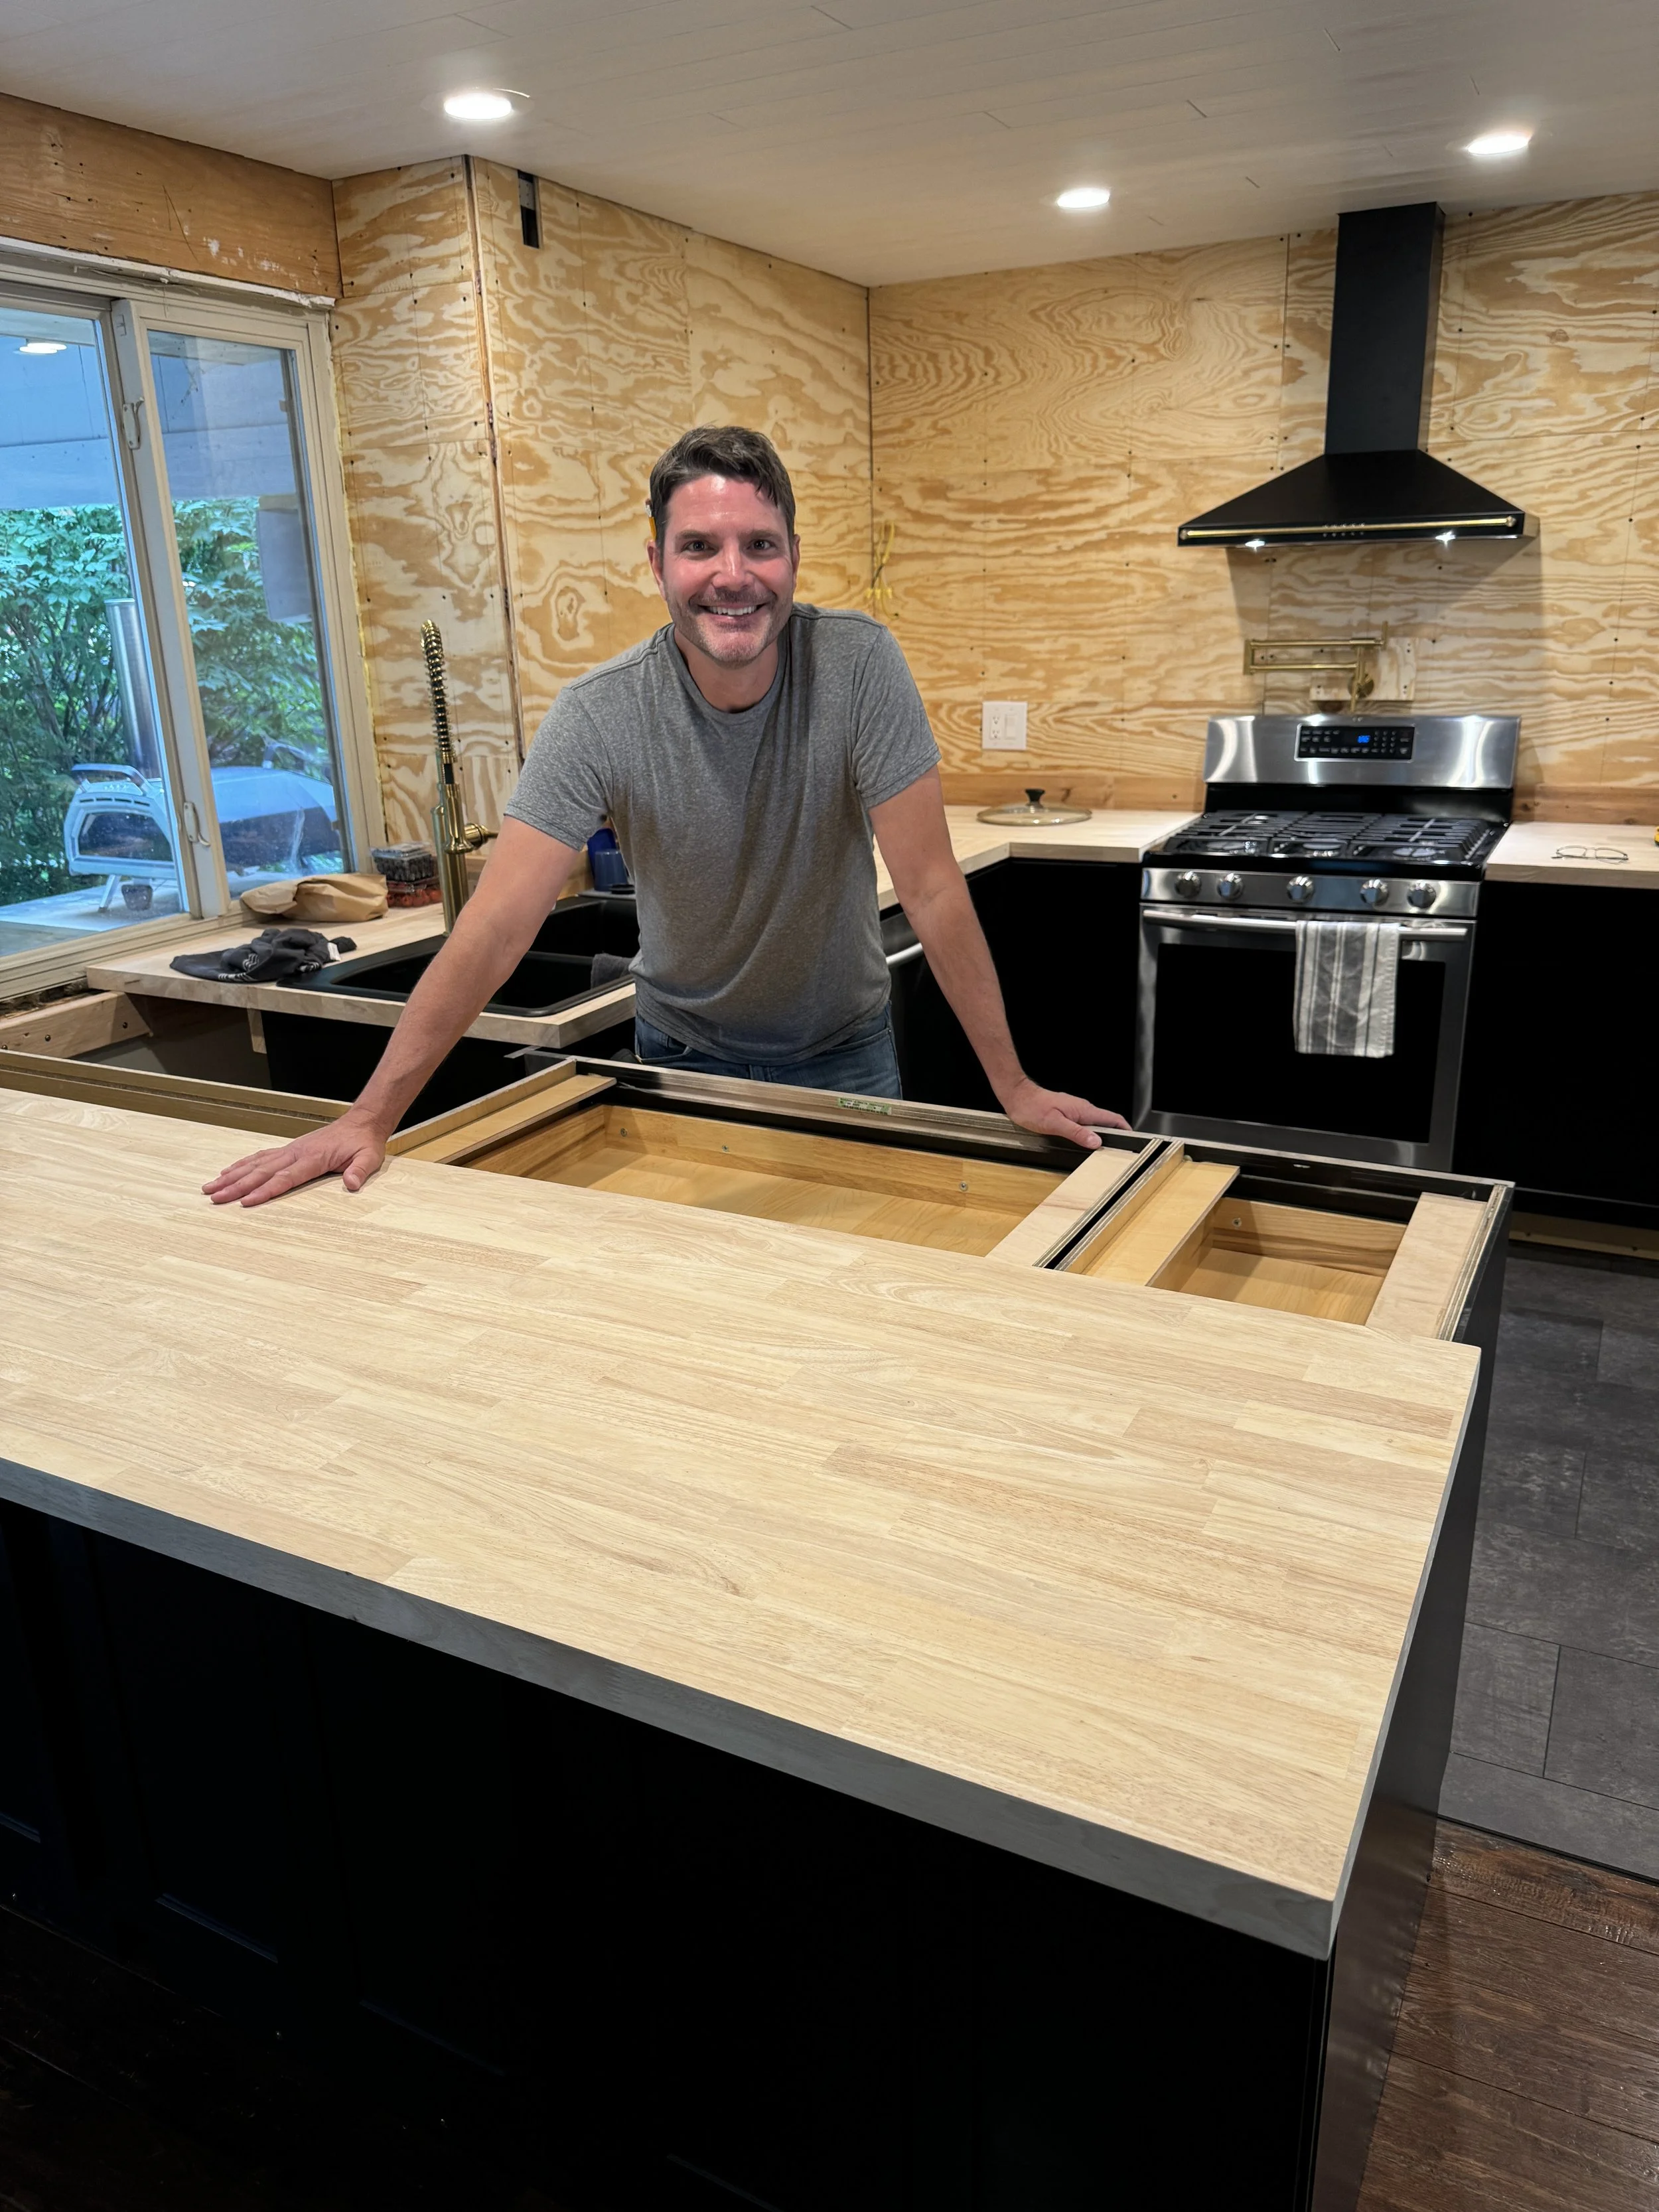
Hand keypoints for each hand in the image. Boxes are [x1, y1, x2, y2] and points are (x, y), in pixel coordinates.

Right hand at [203, 1111, 388, 1207]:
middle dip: (236, 1186)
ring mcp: (289, 1150)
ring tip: (210, 1186)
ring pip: (255, 1164)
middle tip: (214, 1197)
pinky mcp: (288, 1149)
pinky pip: (260, 1157)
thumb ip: (359, 1171)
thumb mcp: (369, 1158)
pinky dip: (242, 1164)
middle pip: (261, 1172)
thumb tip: (352, 1184)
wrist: (361, 1122)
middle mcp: (295, 1153)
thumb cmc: (363, 1143)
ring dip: (232, 1176)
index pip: (284, 1178)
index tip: (245, 1202)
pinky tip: (228, 1171)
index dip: (264, 1191)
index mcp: (312, 1158)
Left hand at [998, 1077, 1130, 1148]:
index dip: (1125, 1129)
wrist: (1018, 1096)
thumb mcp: (1055, 1123)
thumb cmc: (1032, 1108)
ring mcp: (1075, 1111)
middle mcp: (1082, 1109)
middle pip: (1107, 1122)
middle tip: (1120, 1152)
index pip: (1113, 1118)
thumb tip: (1096, 1141)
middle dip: (1116, 1135)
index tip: (1133, 1140)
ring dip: (1102, 1136)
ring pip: (1095, 1125)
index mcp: (1083, 1110)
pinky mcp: (1068, 1114)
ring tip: (1104, 1151)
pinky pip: (1085, 1125)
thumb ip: (1077, 1133)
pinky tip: (1085, 1144)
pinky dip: (1090, 1134)